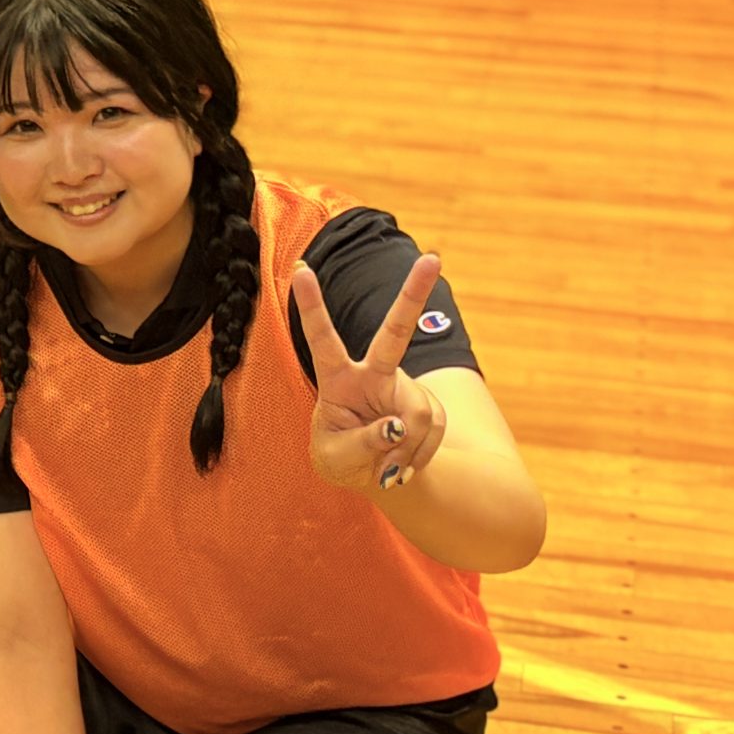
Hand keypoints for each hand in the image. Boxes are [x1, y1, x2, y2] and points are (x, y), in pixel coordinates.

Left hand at [291, 252, 449, 493]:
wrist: (376, 476)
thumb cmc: (341, 459)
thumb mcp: (337, 459)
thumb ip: (363, 444)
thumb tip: (397, 426)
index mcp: (338, 379)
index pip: (322, 339)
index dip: (312, 305)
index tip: (300, 269)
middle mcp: (374, 374)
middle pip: (395, 332)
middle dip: (414, 294)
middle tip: (434, 257)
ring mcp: (406, 388)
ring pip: (415, 415)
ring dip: (404, 450)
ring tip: (386, 466)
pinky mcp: (430, 407)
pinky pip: (432, 432)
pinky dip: (418, 456)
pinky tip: (404, 462)